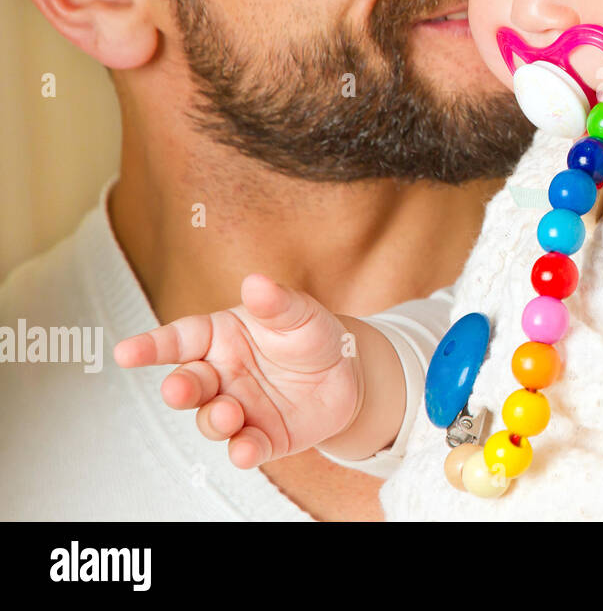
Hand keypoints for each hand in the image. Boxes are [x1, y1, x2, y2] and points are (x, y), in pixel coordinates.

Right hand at [114, 274, 361, 467]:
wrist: (347, 374)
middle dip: (178, 389)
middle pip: (188, 383)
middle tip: (179, 390)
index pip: (179, 339)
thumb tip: (255, 282)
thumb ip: (276, 303)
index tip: (123, 352)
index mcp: (220, 337)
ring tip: (229, 413)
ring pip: (210, 420)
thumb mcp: (300, 313)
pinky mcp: (262, 437)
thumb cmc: (311, 334)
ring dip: (214, 420)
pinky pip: (245, 448)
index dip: (150, 346)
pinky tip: (246, 448)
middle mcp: (220, 375)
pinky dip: (243, 451)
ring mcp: (238, 409)